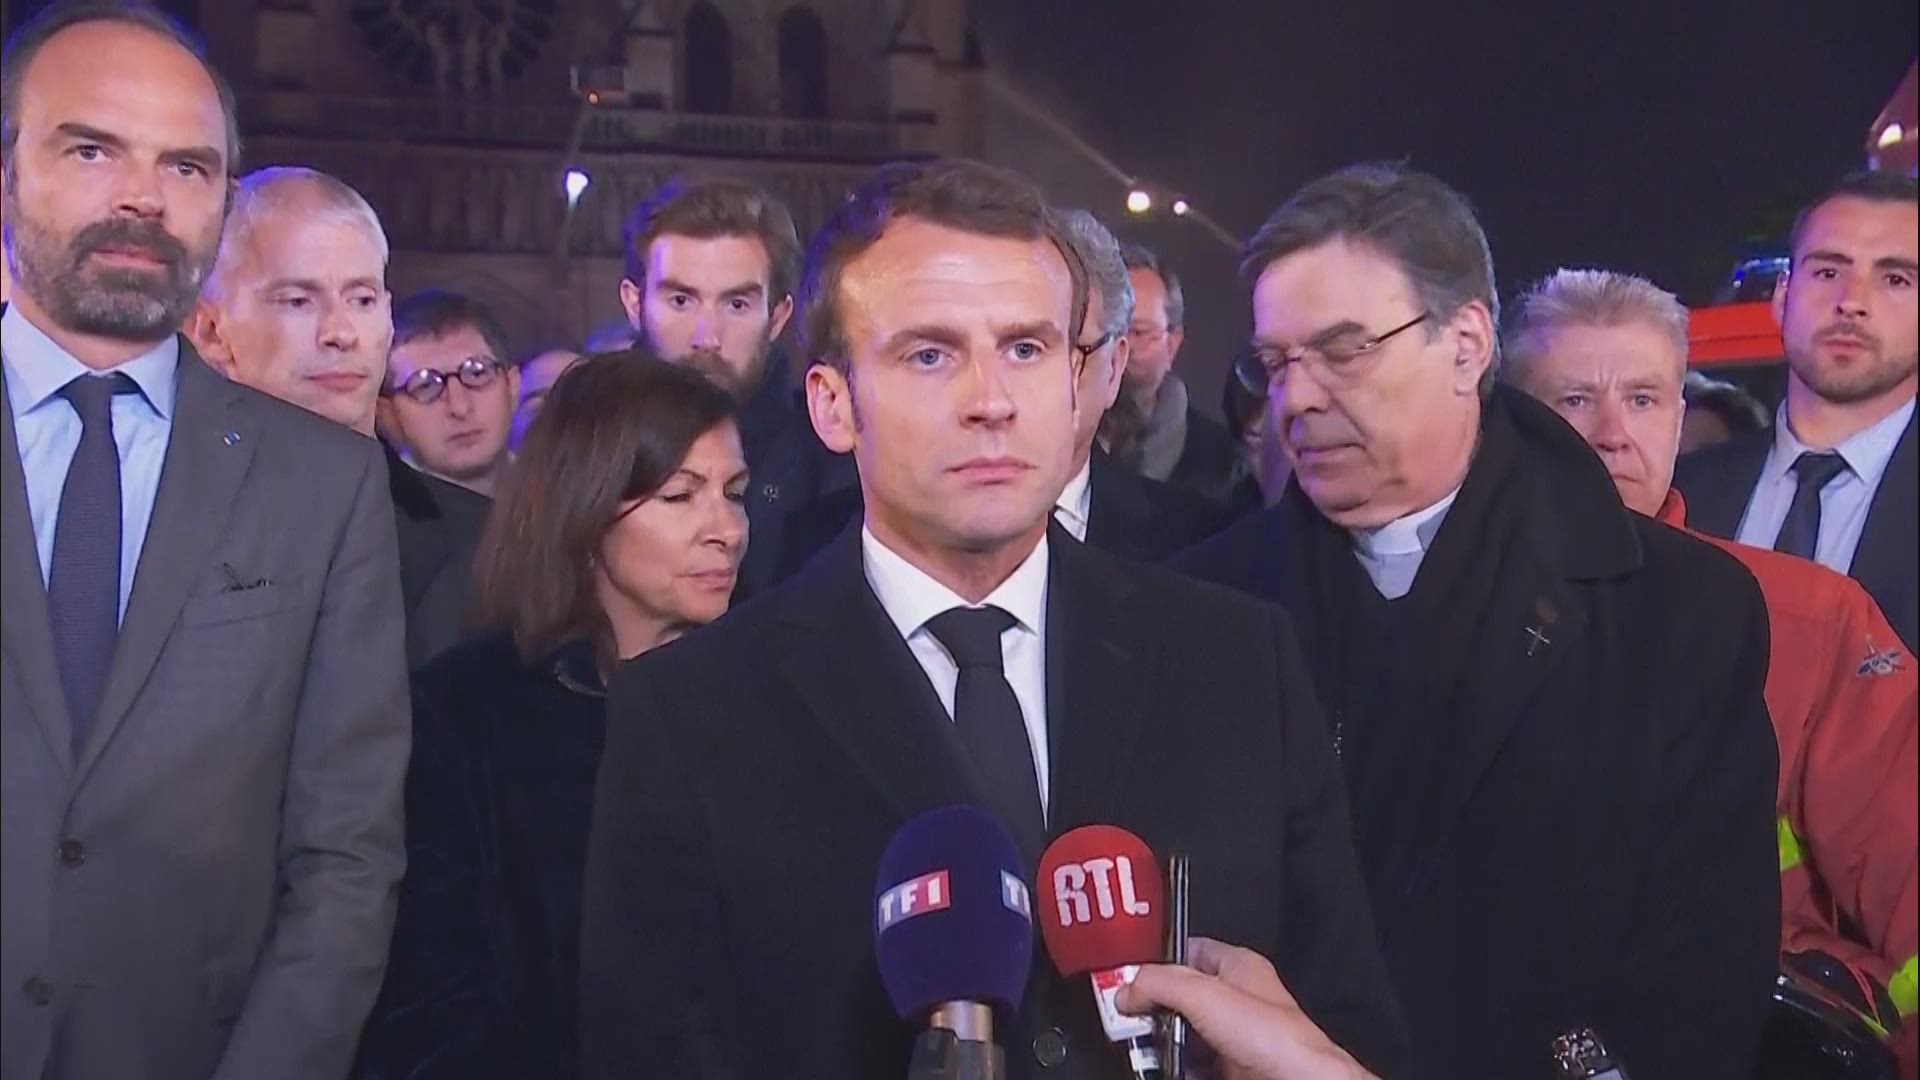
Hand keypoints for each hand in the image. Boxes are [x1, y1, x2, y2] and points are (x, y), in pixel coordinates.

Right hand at [1115, 937, 1376, 1079]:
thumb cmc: (1278, 1041)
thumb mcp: (1206, 995)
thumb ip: (1161, 983)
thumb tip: (1127, 989)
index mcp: (1238, 966)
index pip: (1187, 949)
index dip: (1157, 958)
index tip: (1127, 973)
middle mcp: (1236, 999)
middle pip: (1180, 995)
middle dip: (1153, 1006)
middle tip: (1130, 1016)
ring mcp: (1233, 1037)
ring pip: (1183, 1033)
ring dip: (1161, 1041)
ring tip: (1142, 1046)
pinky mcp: (1230, 1068)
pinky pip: (1192, 1064)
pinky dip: (1175, 1066)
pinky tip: (1165, 1067)